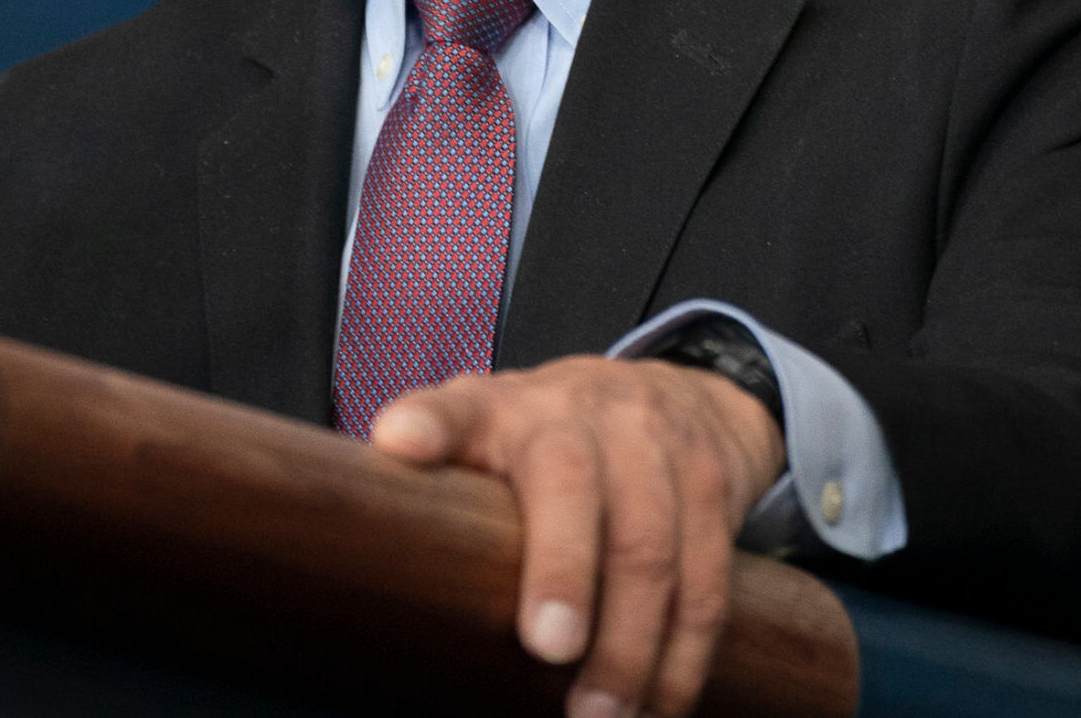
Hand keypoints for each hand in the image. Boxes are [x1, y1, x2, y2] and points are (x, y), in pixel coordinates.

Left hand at [371, 355, 785, 717]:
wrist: (680, 396)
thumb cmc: (554, 439)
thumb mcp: (488, 432)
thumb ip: (435, 467)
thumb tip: (367, 516)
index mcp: (505, 409)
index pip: (457, 408)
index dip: (430, 425)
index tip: (398, 443)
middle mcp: (583, 414)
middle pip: (573, 488)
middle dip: (564, 571)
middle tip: (547, 648)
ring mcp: (655, 444)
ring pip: (653, 547)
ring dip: (632, 645)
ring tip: (603, 716)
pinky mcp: (714, 483)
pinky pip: (709, 577)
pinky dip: (686, 654)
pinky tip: (662, 705)